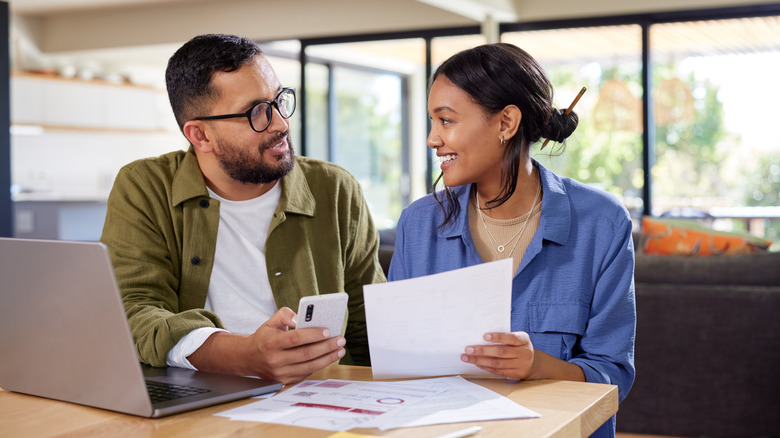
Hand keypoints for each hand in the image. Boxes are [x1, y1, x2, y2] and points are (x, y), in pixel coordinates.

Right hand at [188, 307, 345, 383]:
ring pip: (309, 366)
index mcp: (271, 343)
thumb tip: (299, 317)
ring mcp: (280, 372)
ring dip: (328, 358)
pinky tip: (329, 357)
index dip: (313, 335)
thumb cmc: (263, 338)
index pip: (295, 338)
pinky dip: (320, 365)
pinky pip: (306, 373)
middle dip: (326, 346)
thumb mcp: (270, 322)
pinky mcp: (285, 380)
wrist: (248, 358)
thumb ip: (285, 315)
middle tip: (340, 339)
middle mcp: (275, 360)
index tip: (327, 330)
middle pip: (306, 354)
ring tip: (340, 349)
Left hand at [460, 332, 536, 379]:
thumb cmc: (518, 346)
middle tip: (468, 349)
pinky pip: (498, 371)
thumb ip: (504, 337)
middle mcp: (525, 353)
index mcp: (524, 340)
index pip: (511, 338)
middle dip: (483, 350)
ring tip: (467, 357)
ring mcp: (521, 365)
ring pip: (498, 363)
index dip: (498, 337)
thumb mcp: (517, 338)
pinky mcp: (516, 374)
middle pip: (501, 352)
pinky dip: (486, 367)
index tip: (484, 336)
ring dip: (480, 361)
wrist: (532, 363)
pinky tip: (477, 363)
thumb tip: (480, 337)